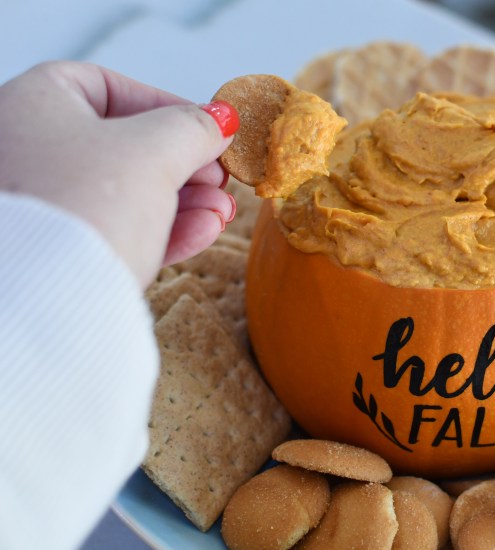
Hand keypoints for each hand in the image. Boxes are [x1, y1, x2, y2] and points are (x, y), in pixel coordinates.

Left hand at [0, 61, 237, 286]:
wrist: (45, 296)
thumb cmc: (88, 201)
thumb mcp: (154, 151)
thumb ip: (193, 129)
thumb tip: (221, 119)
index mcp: (32, 105)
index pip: (107, 88)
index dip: (166, 105)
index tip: (209, 129)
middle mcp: (26, 150)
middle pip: (123, 146)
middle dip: (186, 166)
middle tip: (221, 179)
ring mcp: (41, 204)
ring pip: (126, 194)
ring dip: (185, 202)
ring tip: (222, 212)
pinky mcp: (57, 252)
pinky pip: (116, 230)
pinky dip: (163, 229)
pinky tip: (205, 231)